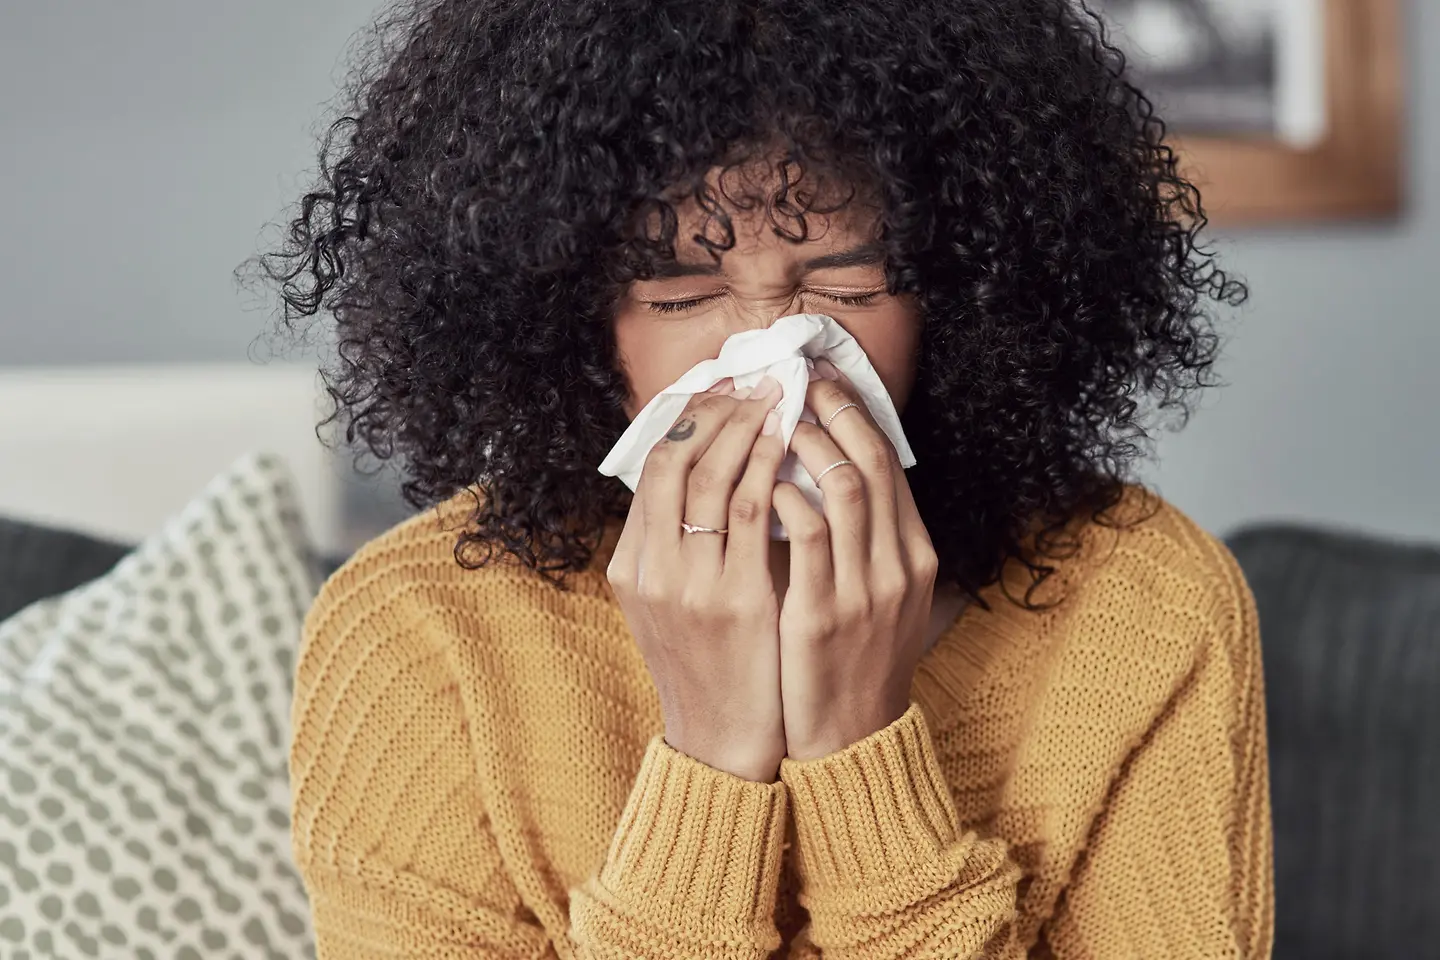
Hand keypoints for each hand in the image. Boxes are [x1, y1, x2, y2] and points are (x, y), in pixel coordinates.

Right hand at [606, 376, 789, 781]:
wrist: (720, 743)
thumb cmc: (706, 668)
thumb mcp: (669, 607)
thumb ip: (675, 549)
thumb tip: (702, 482)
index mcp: (633, 568)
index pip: (652, 470)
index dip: (687, 420)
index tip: (720, 387)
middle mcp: (652, 571)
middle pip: (675, 461)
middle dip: (716, 410)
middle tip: (752, 379)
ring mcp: (690, 585)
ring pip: (711, 477)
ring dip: (746, 427)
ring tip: (776, 396)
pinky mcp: (734, 600)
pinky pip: (749, 513)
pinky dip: (767, 468)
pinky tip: (788, 444)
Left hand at [770, 358, 939, 759]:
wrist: (850, 740)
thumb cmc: (851, 661)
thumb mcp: (879, 598)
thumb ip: (865, 541)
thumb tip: (830, 475)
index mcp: (914, 557)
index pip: (890, 463)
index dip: (855, 414)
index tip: (821, 381)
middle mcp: (898, 566)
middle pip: (873, 461)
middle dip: (832, 411)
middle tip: (794, 379)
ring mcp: (864, 591)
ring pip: (846, 487)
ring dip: (807, 444)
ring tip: (774, 420)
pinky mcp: (823, 616)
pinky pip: (807, 537)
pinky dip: (784, 498)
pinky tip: (759, 484)